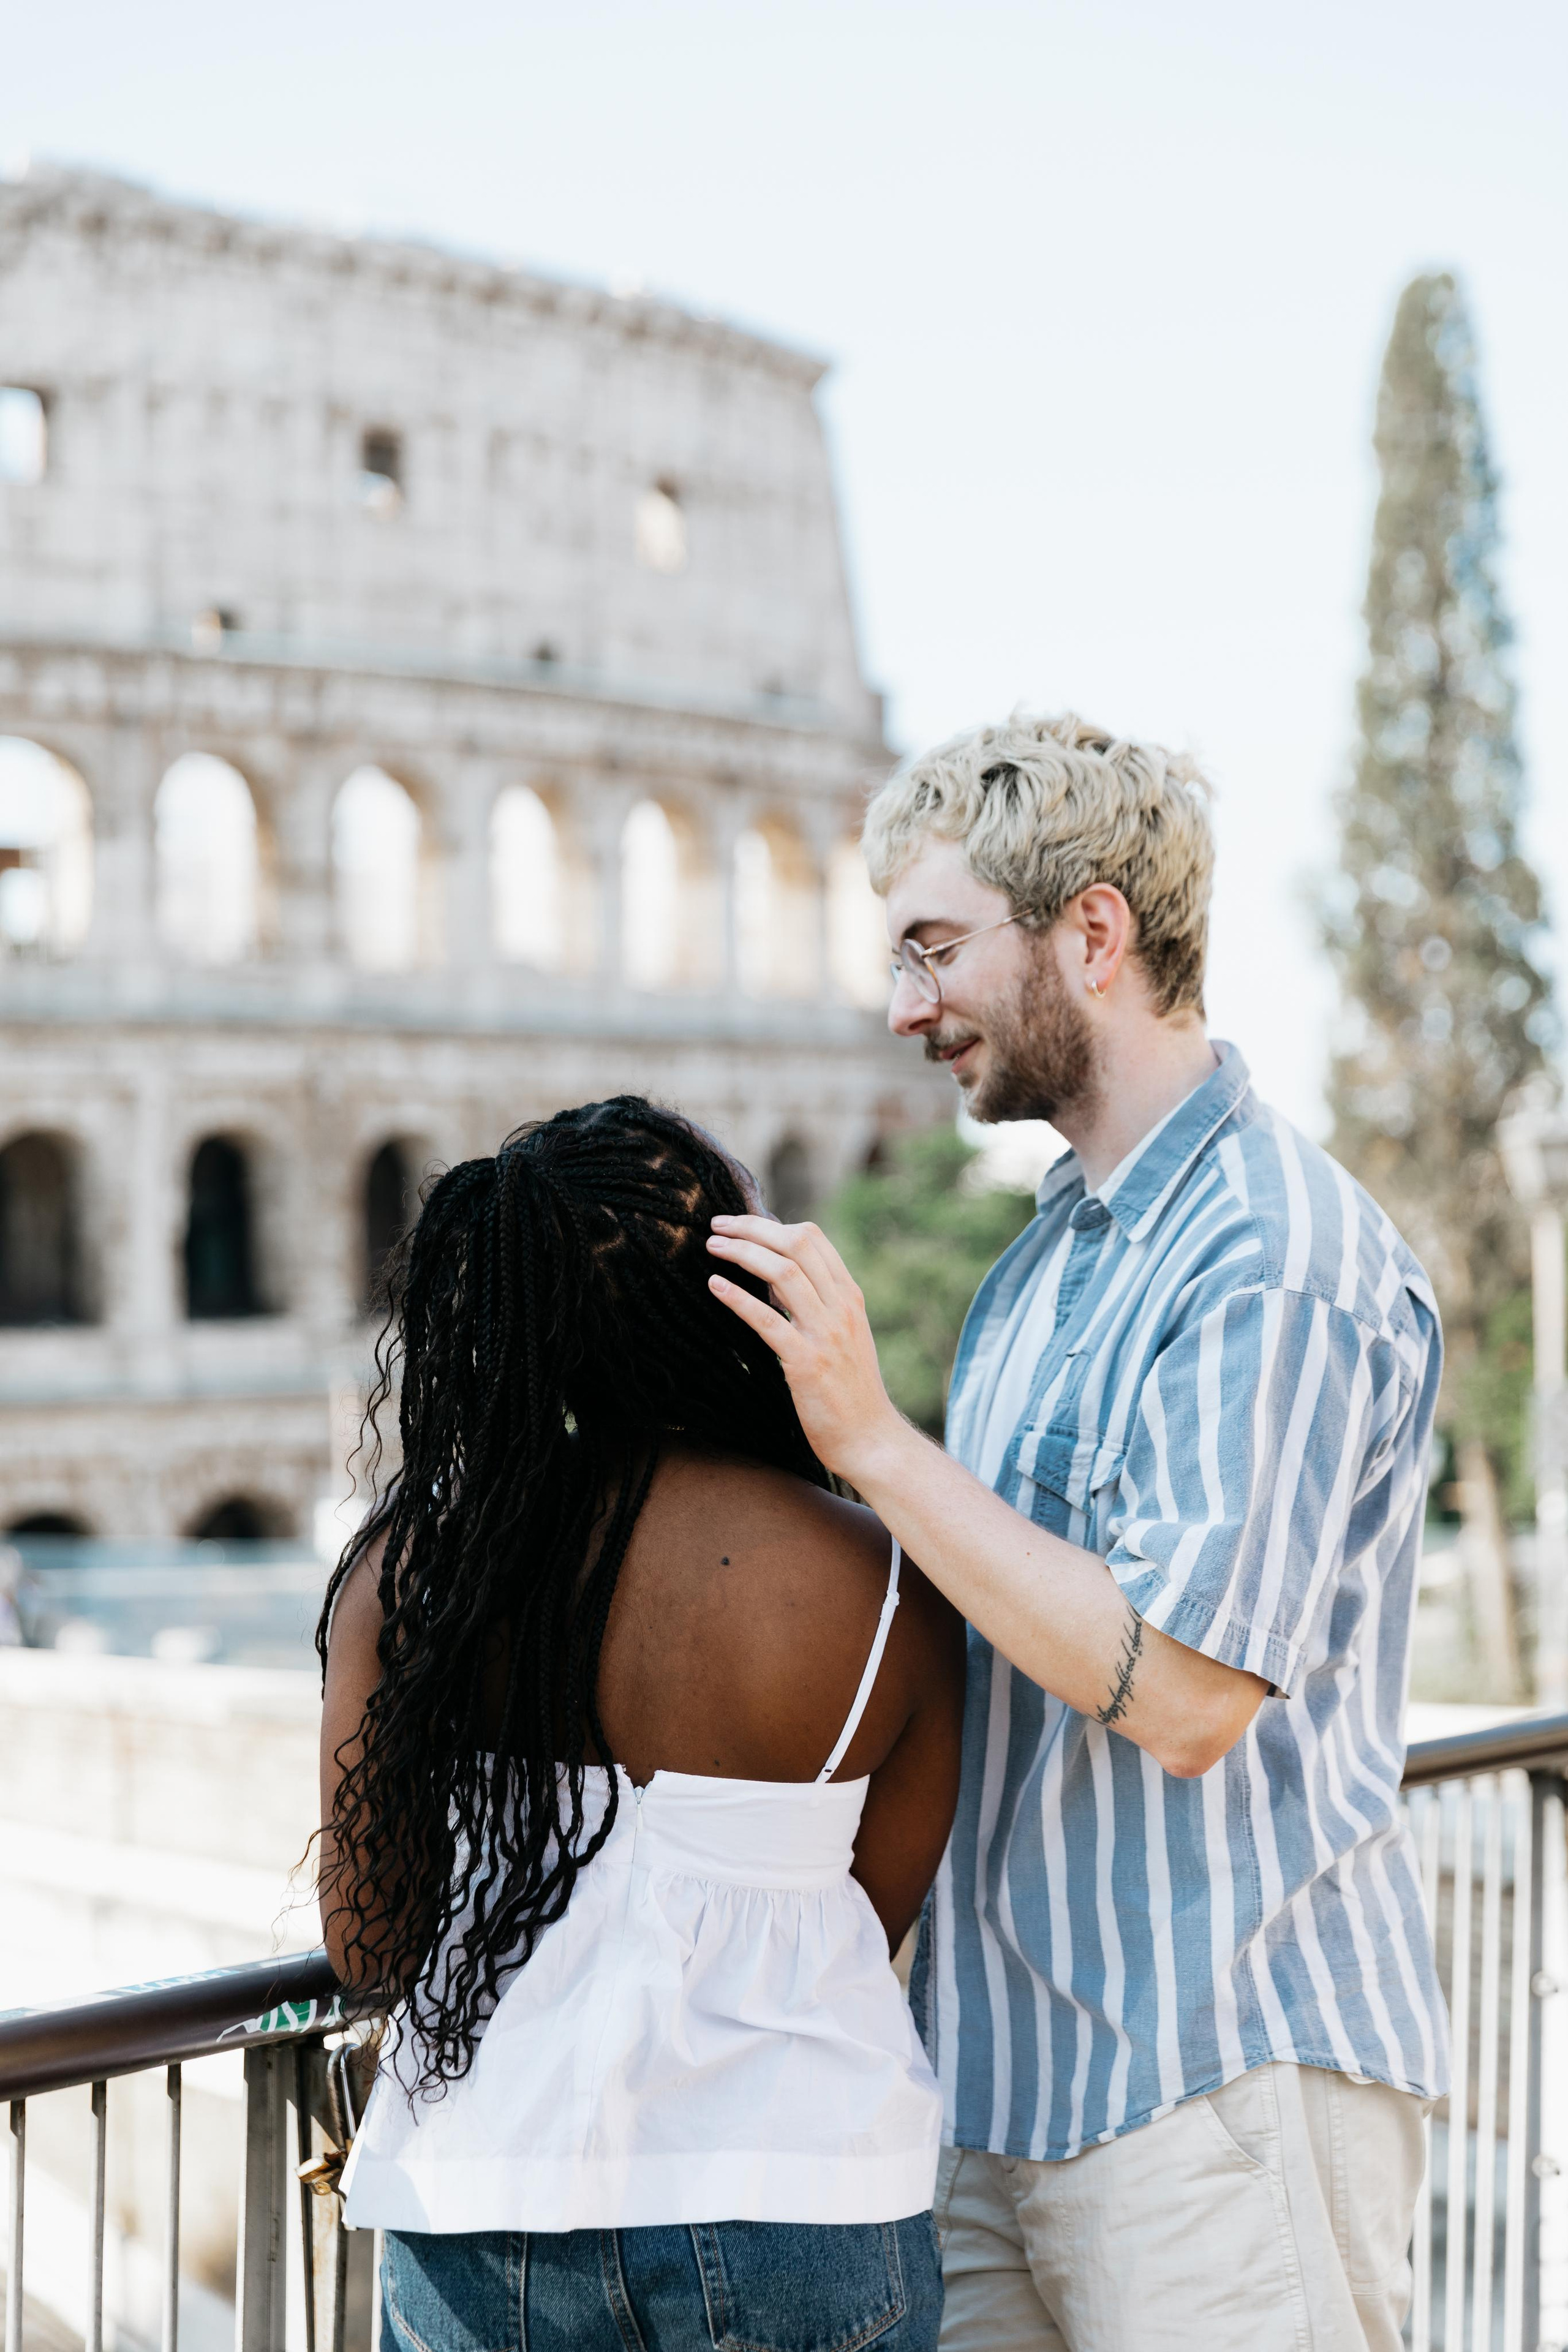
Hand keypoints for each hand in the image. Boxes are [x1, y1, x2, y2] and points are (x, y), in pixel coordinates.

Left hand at [706, 1216, 904, 1484]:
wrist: (871, 1439)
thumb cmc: (852, 1391)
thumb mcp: (844, 1335)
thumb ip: (818, 1304)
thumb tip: (777, 1277)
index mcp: (850, 1297)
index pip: (813, 1238)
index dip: (772, 1223)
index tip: (741, 1223)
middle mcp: (841, 1307)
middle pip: (796, 1244)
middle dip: (752, 1227)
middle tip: (717, 1224)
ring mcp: (826, 1334)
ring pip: (782, 1273)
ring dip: (742, 1252)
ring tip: (712, 1246)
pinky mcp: (806, 1363)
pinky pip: (768, 1321)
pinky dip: (738, 1298)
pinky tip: (715, 1285)